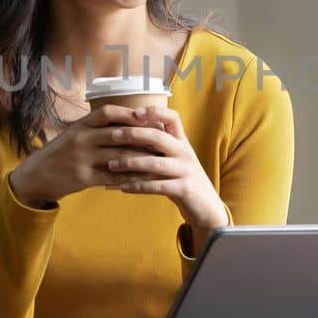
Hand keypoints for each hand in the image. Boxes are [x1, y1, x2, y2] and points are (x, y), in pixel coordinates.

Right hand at [7, 104, 149, 208]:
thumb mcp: (73, 134)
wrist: (36, 176)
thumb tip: (125, 121)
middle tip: (161, 139)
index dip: (127, 113)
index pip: (107, 113)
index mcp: (80, 126)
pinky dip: (129, 177)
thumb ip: (95, 128)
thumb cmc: (60, 153)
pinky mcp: (83, 178)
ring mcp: (82, 159)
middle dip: (142, 137)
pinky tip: (142, 178)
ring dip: (141, 159)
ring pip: (118, 156)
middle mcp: (81, 139)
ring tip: (158, 159)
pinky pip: (112, 177)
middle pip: (117, 134)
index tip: (145, 114)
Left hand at [105, 106, 228, 231]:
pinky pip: (157, 186)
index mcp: (182, 142)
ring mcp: (185, 171)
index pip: (172, 118)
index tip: (134, 112)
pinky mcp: (183, 190)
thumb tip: (129, 133)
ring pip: (154, 163)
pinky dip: (138, 186)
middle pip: (158, 137)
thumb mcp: (176, 158)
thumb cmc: (183, 179)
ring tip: (111, 164)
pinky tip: (122, 187)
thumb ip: (160, 146)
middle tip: (112, 135)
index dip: (154, 112)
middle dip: (133, 134)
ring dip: (130, 162)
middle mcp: (185, 153)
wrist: (206, 206)